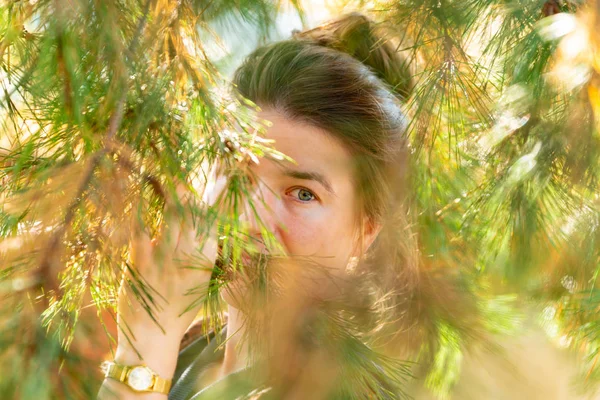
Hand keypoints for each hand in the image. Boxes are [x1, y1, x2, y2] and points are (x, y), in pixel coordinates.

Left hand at [114, 170, 226, 377]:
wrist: (152, 341)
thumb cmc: (179, 315)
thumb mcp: (203, 288)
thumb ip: (208, 263)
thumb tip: (212, 239)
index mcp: (206, 263)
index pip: (214, 223)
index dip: (216, 199)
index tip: (221, 180)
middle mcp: (188, 257)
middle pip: (192, 214)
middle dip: (187, 190)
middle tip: (179, 174)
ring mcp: (164, 259)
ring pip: (170, 217)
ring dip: (168, 193)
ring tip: (164, 176)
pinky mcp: (140, 263)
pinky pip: (141, 230)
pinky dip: (140, 212)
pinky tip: (138, 196)